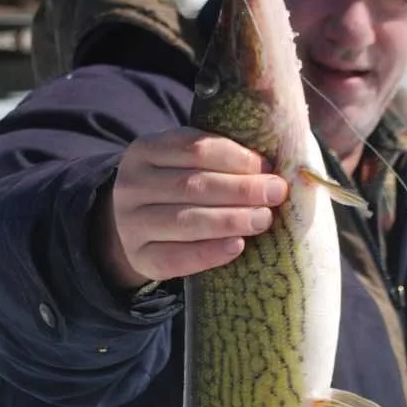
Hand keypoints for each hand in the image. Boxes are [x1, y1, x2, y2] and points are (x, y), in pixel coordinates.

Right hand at [92, 128, 288, 288]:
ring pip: (186, 220)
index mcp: (144, 150)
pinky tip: (237, 246)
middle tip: (276, 193)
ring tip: (263, 219)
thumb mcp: (183, 162)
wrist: (136, 225)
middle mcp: (131, 185)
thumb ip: (217, 157)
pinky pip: (176, 257)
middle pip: (192, 185)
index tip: (267, 167)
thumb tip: (270, 166)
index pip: (195, 149)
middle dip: (241, 189)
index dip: (236, 158)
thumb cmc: (176, 188)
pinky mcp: (140, 258)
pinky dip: (210, 252)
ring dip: (232, 220)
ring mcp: (131, 224)